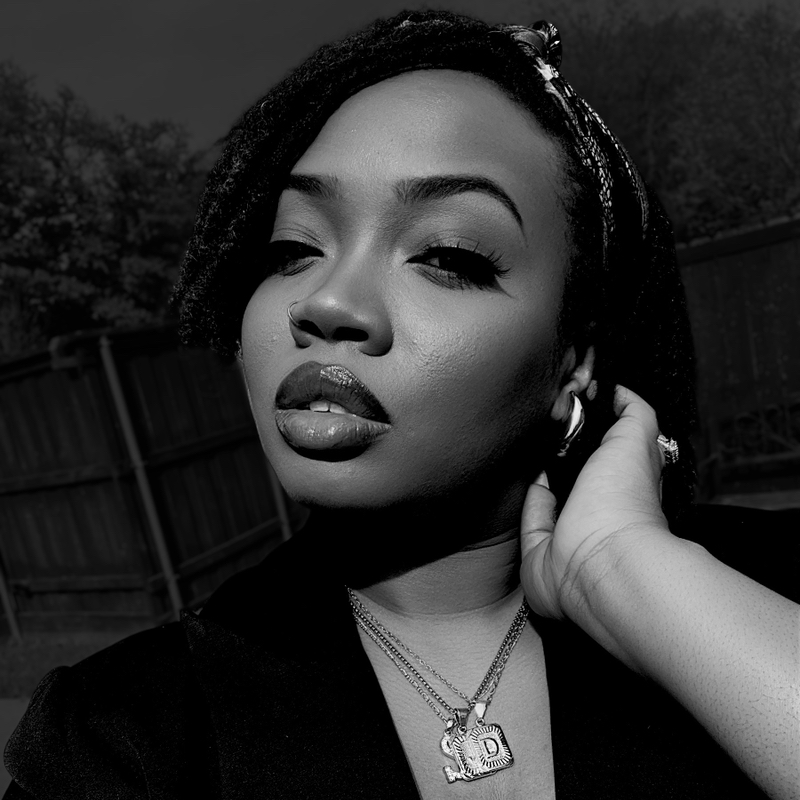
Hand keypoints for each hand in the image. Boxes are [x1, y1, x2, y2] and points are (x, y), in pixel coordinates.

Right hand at [520, 385, 670, 621]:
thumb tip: (618, 390)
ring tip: (531, 444)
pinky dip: (528, 499)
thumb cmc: (622, 501)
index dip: (588, 433)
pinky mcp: (539, 553)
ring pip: (549, 497)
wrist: (596, 559)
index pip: (605, 456)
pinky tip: (527, 475)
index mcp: (624, 488)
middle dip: (559, 451)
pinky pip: (529, 520)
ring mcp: (568, 536)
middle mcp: (599, 513)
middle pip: (573, 475)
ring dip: (540, 473)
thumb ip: (633, 412)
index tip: (571, 408)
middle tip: (546, 423)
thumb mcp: (637, 439)